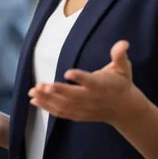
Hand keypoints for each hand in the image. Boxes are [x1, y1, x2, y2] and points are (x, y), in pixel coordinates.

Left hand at [28, 40, 146, 125]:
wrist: (125, 109)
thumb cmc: (120, 84)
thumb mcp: (124, 68)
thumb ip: (120, 55)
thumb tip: (123, 43)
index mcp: (102, 86)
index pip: (91, 82)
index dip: (80, 78)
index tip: (68, 72)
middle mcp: (92, 99)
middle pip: (73, 96)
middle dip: (56, 91)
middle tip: (41, 85)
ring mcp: (85, 109)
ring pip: (64, 106)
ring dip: (47, 99)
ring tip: (33, 91)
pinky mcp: (79, 115)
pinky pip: (61, 113)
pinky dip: (47, 108)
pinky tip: (35, 101)